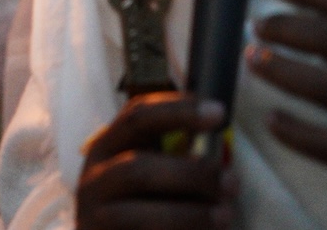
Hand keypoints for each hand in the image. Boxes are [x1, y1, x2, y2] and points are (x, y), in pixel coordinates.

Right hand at [76, 92, 235, 229]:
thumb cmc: (140, 204)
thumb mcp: (149, 172)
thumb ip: (174, 159)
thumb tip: (215, 148)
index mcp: (108, 146)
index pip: (137, 116)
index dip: (177, 111)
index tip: (218, 113)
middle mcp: (95, 176)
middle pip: (138, 167)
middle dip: (190, 174)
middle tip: (231, 182)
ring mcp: (97, 215)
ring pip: (144, 212)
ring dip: (191, 213)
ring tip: (225, 215)